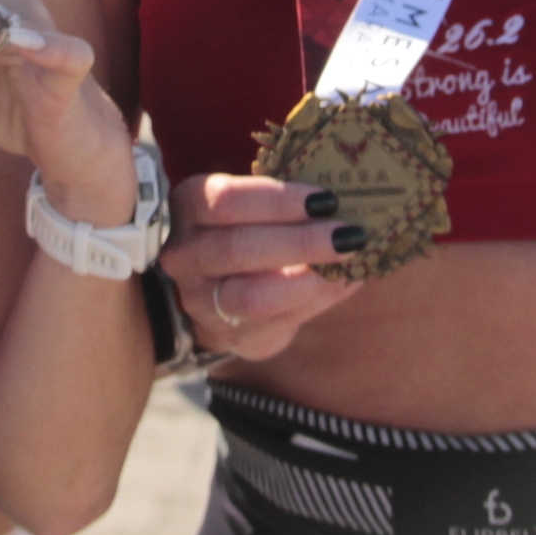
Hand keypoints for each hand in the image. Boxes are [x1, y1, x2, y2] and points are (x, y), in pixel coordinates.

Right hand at [157, 173, 364, 362]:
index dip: (278, 201)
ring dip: (310, 280)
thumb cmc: (245, 225)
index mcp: (188, 207)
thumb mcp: (250, 201)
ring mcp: (200, 302)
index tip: (326, 200)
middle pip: (238, 249)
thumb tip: (346, 197)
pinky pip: (276, 324)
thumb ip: (285, 198)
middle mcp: (184, 256)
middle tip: (350, 235)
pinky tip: (345, 281)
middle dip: (301, 242)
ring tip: (350, 261)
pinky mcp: (228, 336)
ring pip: (252, 297)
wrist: (215, 283)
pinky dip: (319, 301)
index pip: (226, 201)